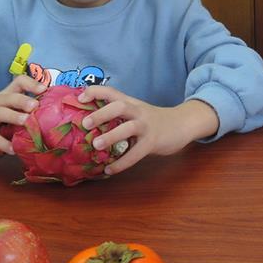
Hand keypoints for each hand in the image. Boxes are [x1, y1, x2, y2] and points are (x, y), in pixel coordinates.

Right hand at [0, 75, 44, 154]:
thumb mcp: (11, 112)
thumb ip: (25, 112)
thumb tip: (53, 116)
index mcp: (6, 95)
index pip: (18, 82)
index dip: (31, 83)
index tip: (44, 89)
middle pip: (8, 97)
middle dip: (22, 100)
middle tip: (35, 106)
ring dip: (13, 116)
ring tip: (26, 122)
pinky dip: (2, 143)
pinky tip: (13, 149)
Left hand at [77, 85, 219, 174]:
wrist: (182, 124)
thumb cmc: (154, 120)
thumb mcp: (137, 112)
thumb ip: (119, 116)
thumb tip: (90, 127)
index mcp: (131, 103)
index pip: (112, 92)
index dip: (96, 92)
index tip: (80, 98)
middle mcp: (138, 111)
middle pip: (120, 106)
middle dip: (102, 113)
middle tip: (85, 124)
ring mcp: (147, 126)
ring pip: (129, 127)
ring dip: (111, 136)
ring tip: (96, 146)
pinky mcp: (153, 142)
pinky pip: (136, 153)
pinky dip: (122, 163)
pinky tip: (110, 170)